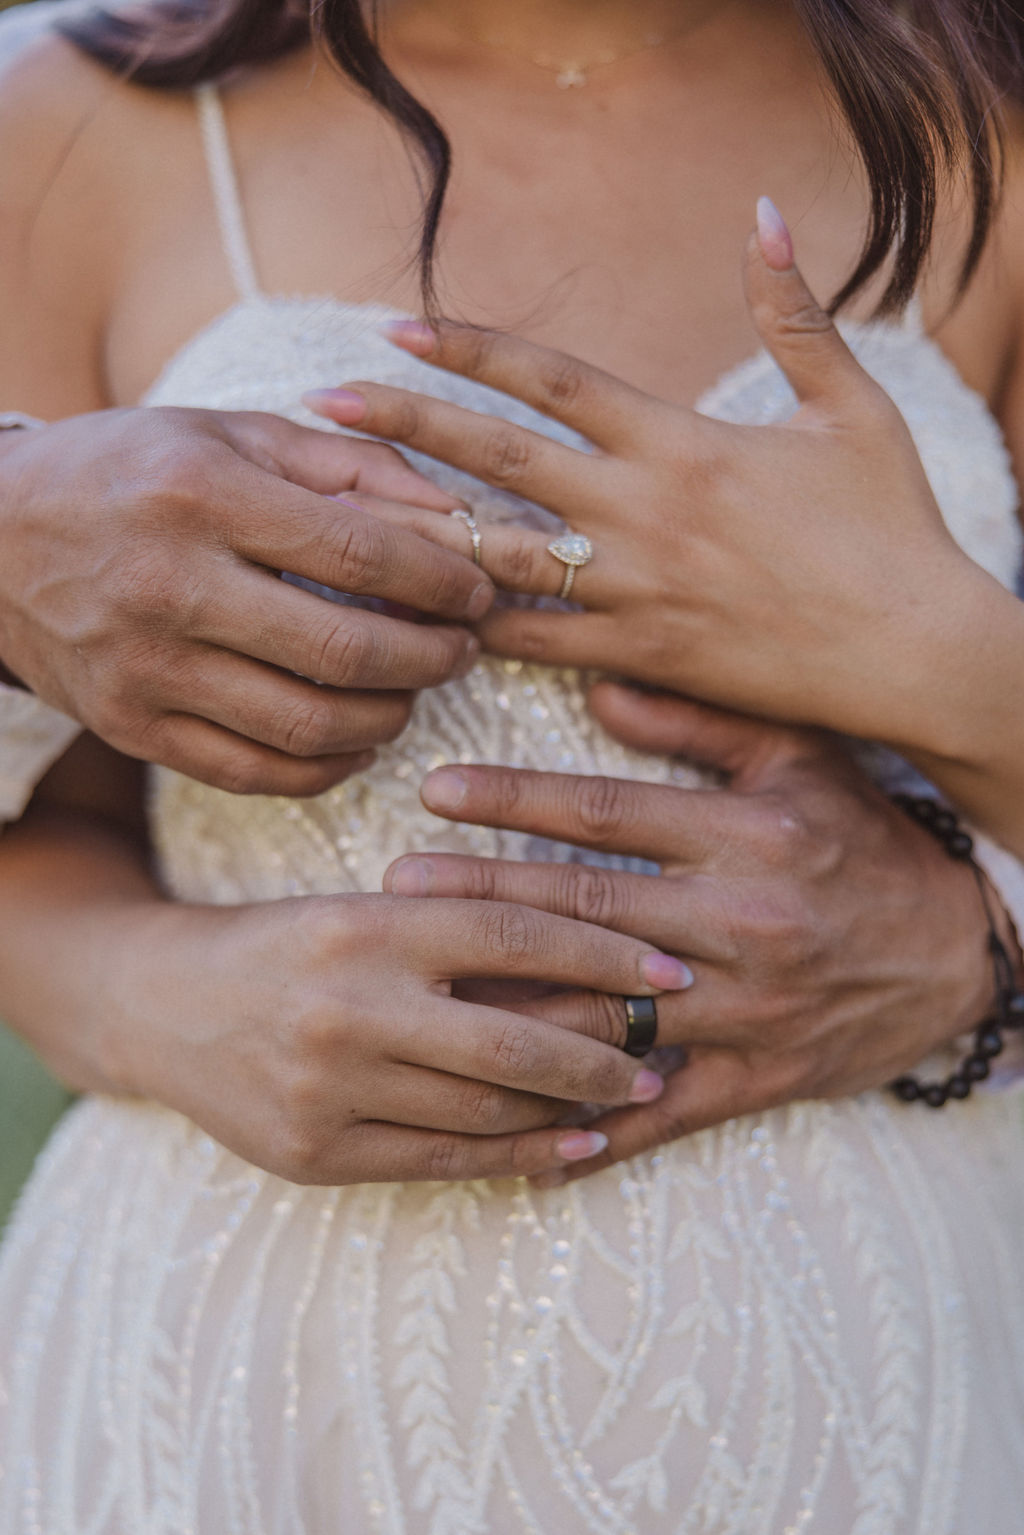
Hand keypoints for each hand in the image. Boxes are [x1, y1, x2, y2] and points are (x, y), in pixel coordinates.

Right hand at [0, 406, 493, 795]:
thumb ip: (346, 465)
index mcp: (201, 495)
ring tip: (414, 691)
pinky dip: (326, 767)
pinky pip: (254, 773)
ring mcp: (144, 670)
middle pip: (343, 650)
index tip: (479, 592)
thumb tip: (454, 517)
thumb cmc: (129, 473)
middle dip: (430, 658)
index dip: (441, 581)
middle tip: (461, 650)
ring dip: (389, 718)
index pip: (359, 551)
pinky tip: (359, 738)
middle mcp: (168, 587)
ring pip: (306, 727)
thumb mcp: (228, 434)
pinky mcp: (131, 728)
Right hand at [104, 887, 691, 1184]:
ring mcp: (329, 1087)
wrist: (164, 1004)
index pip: (514, 934)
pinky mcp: (315, 1154)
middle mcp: (349, 1005)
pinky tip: (578, 1144)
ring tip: (631, 1093)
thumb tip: (590, 957)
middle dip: (607, 1049)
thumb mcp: (363, 909)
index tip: (669, 971)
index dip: (606, 953)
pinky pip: (445, 1160)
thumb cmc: (287, 945)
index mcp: (368, 925)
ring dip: (574, 1106)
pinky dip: (522, 1156)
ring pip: (487, 1109)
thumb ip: (456, 929)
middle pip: (514, 1039)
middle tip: (665, 1049)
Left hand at [305, 201, 989, 754]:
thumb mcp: (852, 408)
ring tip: (343, 519)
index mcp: (681, 443)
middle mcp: (644, 514)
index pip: (554, 382)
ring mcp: (636, 592)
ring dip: (418, 536)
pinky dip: (480, 632)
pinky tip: (420, 622)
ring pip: (502, 561)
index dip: (471, 351)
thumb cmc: (890, 528)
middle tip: (324, 409)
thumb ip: (796, 314)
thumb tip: (768, 215)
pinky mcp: (643, 659)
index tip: (397, 330)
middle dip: (408, 429)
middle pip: (502, 462)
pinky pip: (541, 646)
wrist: (914, 651)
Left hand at [384, 684, 996, 1183]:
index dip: (515, 800)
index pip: (607, 815)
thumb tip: (598, 685)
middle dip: (483, 902)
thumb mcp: (801, 761)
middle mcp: (741, 923)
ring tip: (426, 1004)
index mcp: (746, 835)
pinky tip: (514, 1145)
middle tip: (395, 895)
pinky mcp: (758, 1079)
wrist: (959, 952)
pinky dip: (590, 1135)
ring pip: (608, 1018)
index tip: (435, 793)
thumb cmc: (867, 842)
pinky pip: (662, 1116)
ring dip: (511, 1013)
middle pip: (587, 914)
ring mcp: (747, 1011)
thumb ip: (699, 721)